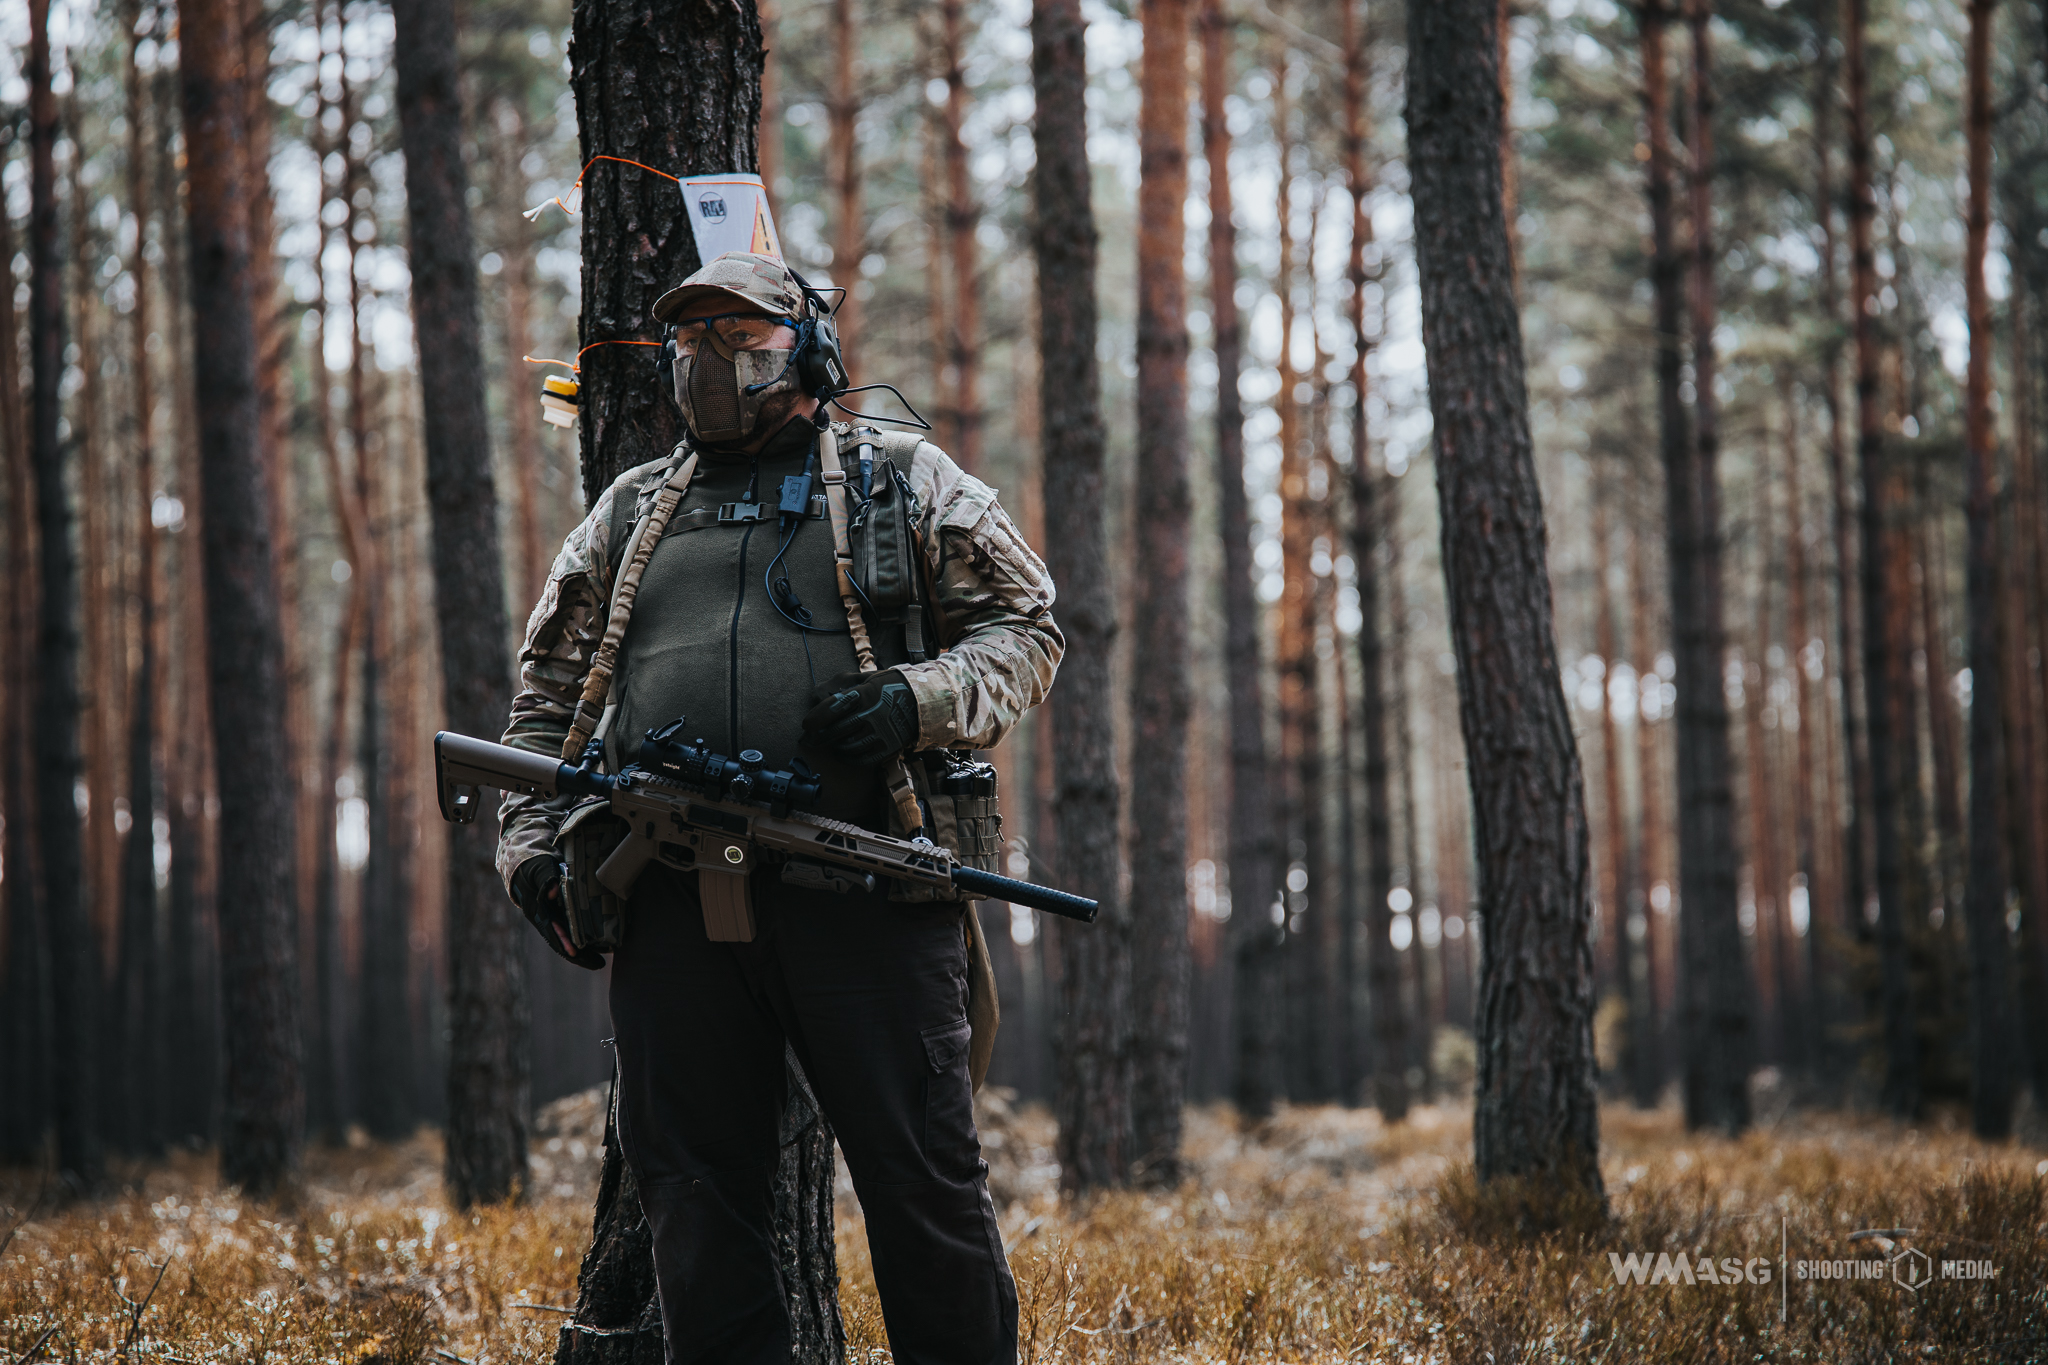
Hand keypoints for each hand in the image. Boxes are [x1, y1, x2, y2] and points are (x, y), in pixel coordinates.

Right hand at [514, 855, 604, 969]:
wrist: (525, 865)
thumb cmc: (534, 865)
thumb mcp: (539, 867)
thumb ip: (546, 877)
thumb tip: (553, 891)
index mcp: (537, 910)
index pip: (551, 930)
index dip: (563, 942)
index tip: (575, 953)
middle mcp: (542, 919)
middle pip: (560, 942)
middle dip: (578, 956)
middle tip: (599, 965)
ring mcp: (550, 919)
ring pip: (565, 940)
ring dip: (581, 953)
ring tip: (599, 962)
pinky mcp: (557, 916)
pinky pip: (569, 932)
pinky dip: (580, 941)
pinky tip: (594, 947)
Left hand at [801, 668, 919, 764]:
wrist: (921, 701)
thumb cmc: (889, 687)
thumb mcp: (867, 678)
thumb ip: (842, 684)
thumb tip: (818, 693)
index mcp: (863, 695)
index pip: (831, 708)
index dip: (815, 719)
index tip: (807, 725)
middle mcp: (870, 715)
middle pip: (835, 731)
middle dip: (820, 736)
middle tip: (814, 738)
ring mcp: (879, 733)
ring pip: (846, 747)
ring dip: (836, 747)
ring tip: (834, 743)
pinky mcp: (887, 747)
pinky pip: (861, 759)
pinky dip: (849, 758)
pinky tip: (846, 753)